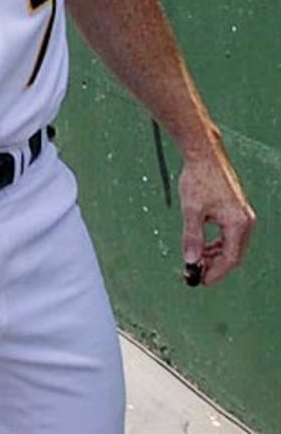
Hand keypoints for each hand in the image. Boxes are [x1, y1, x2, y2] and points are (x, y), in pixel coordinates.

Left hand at [177, 152, 254, 285]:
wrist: (204, 155)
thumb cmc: (198, 180)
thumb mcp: (192, 211)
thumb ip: (192, 237)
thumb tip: (190, 260)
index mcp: (238, 224)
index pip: (230, 259)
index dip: (216, 273)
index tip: (201, 281)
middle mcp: (245, 221)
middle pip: (233, 254)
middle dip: (215, 266)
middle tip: (196, 274)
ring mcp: (242, 215)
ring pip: (231, 245)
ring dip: (214, 254)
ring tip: (196, 260)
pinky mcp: (235, 210)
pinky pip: (229, 234)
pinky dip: (216, 243)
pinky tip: (202, 245)